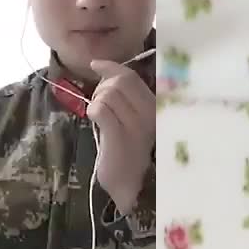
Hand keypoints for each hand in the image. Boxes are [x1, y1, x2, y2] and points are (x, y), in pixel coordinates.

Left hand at [87, 60, 154, 213]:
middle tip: (99, 105)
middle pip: (118, 83)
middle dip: (101, 89)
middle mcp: (151, 114)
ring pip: (107, 95)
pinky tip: (96, 124)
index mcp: (156, 107)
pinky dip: (93, 113)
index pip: (131, 77)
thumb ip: (122, 92)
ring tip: (100, 119)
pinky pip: (100, 110)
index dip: (111, 67)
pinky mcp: (121, 136)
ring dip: (96, 103)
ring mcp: (137, 125)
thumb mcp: (130, 116)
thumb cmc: (127, 148)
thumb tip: (99, 64)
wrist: (129, 184)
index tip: (95, 65)